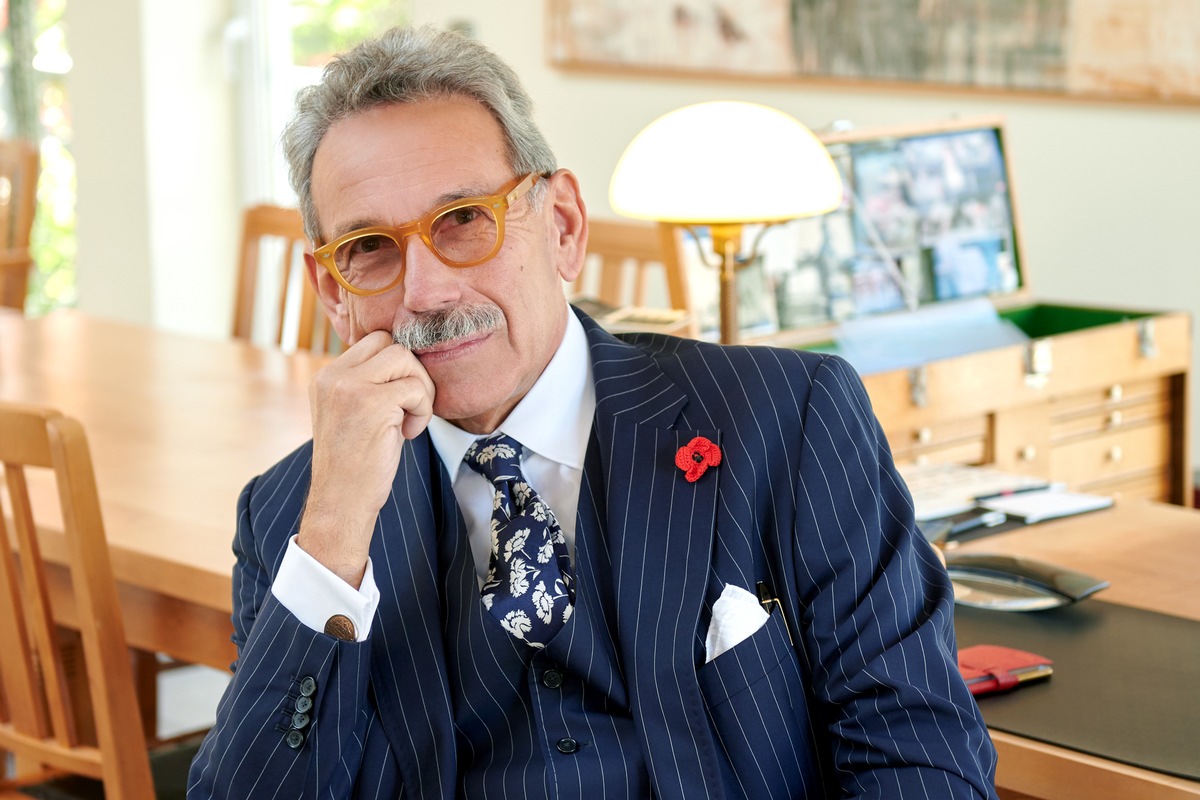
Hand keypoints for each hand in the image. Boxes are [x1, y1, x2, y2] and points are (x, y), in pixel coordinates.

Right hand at [296, 331, 434, 586]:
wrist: (341, 502)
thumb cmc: (356, 463)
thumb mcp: (352, 412)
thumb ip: (368, 383)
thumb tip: (408, 358)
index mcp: (326, 376)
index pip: (374, 341)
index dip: (398, 365)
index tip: (400, 397)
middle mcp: (333, 376)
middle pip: (391, 343)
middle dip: (412, 372)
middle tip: (410, 407)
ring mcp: (350, 388)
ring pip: (405, 359)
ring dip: (419, 390)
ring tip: (409, 421)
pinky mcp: (372, 404)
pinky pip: (415, 389)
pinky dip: (422, 411)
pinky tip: (407, 434)